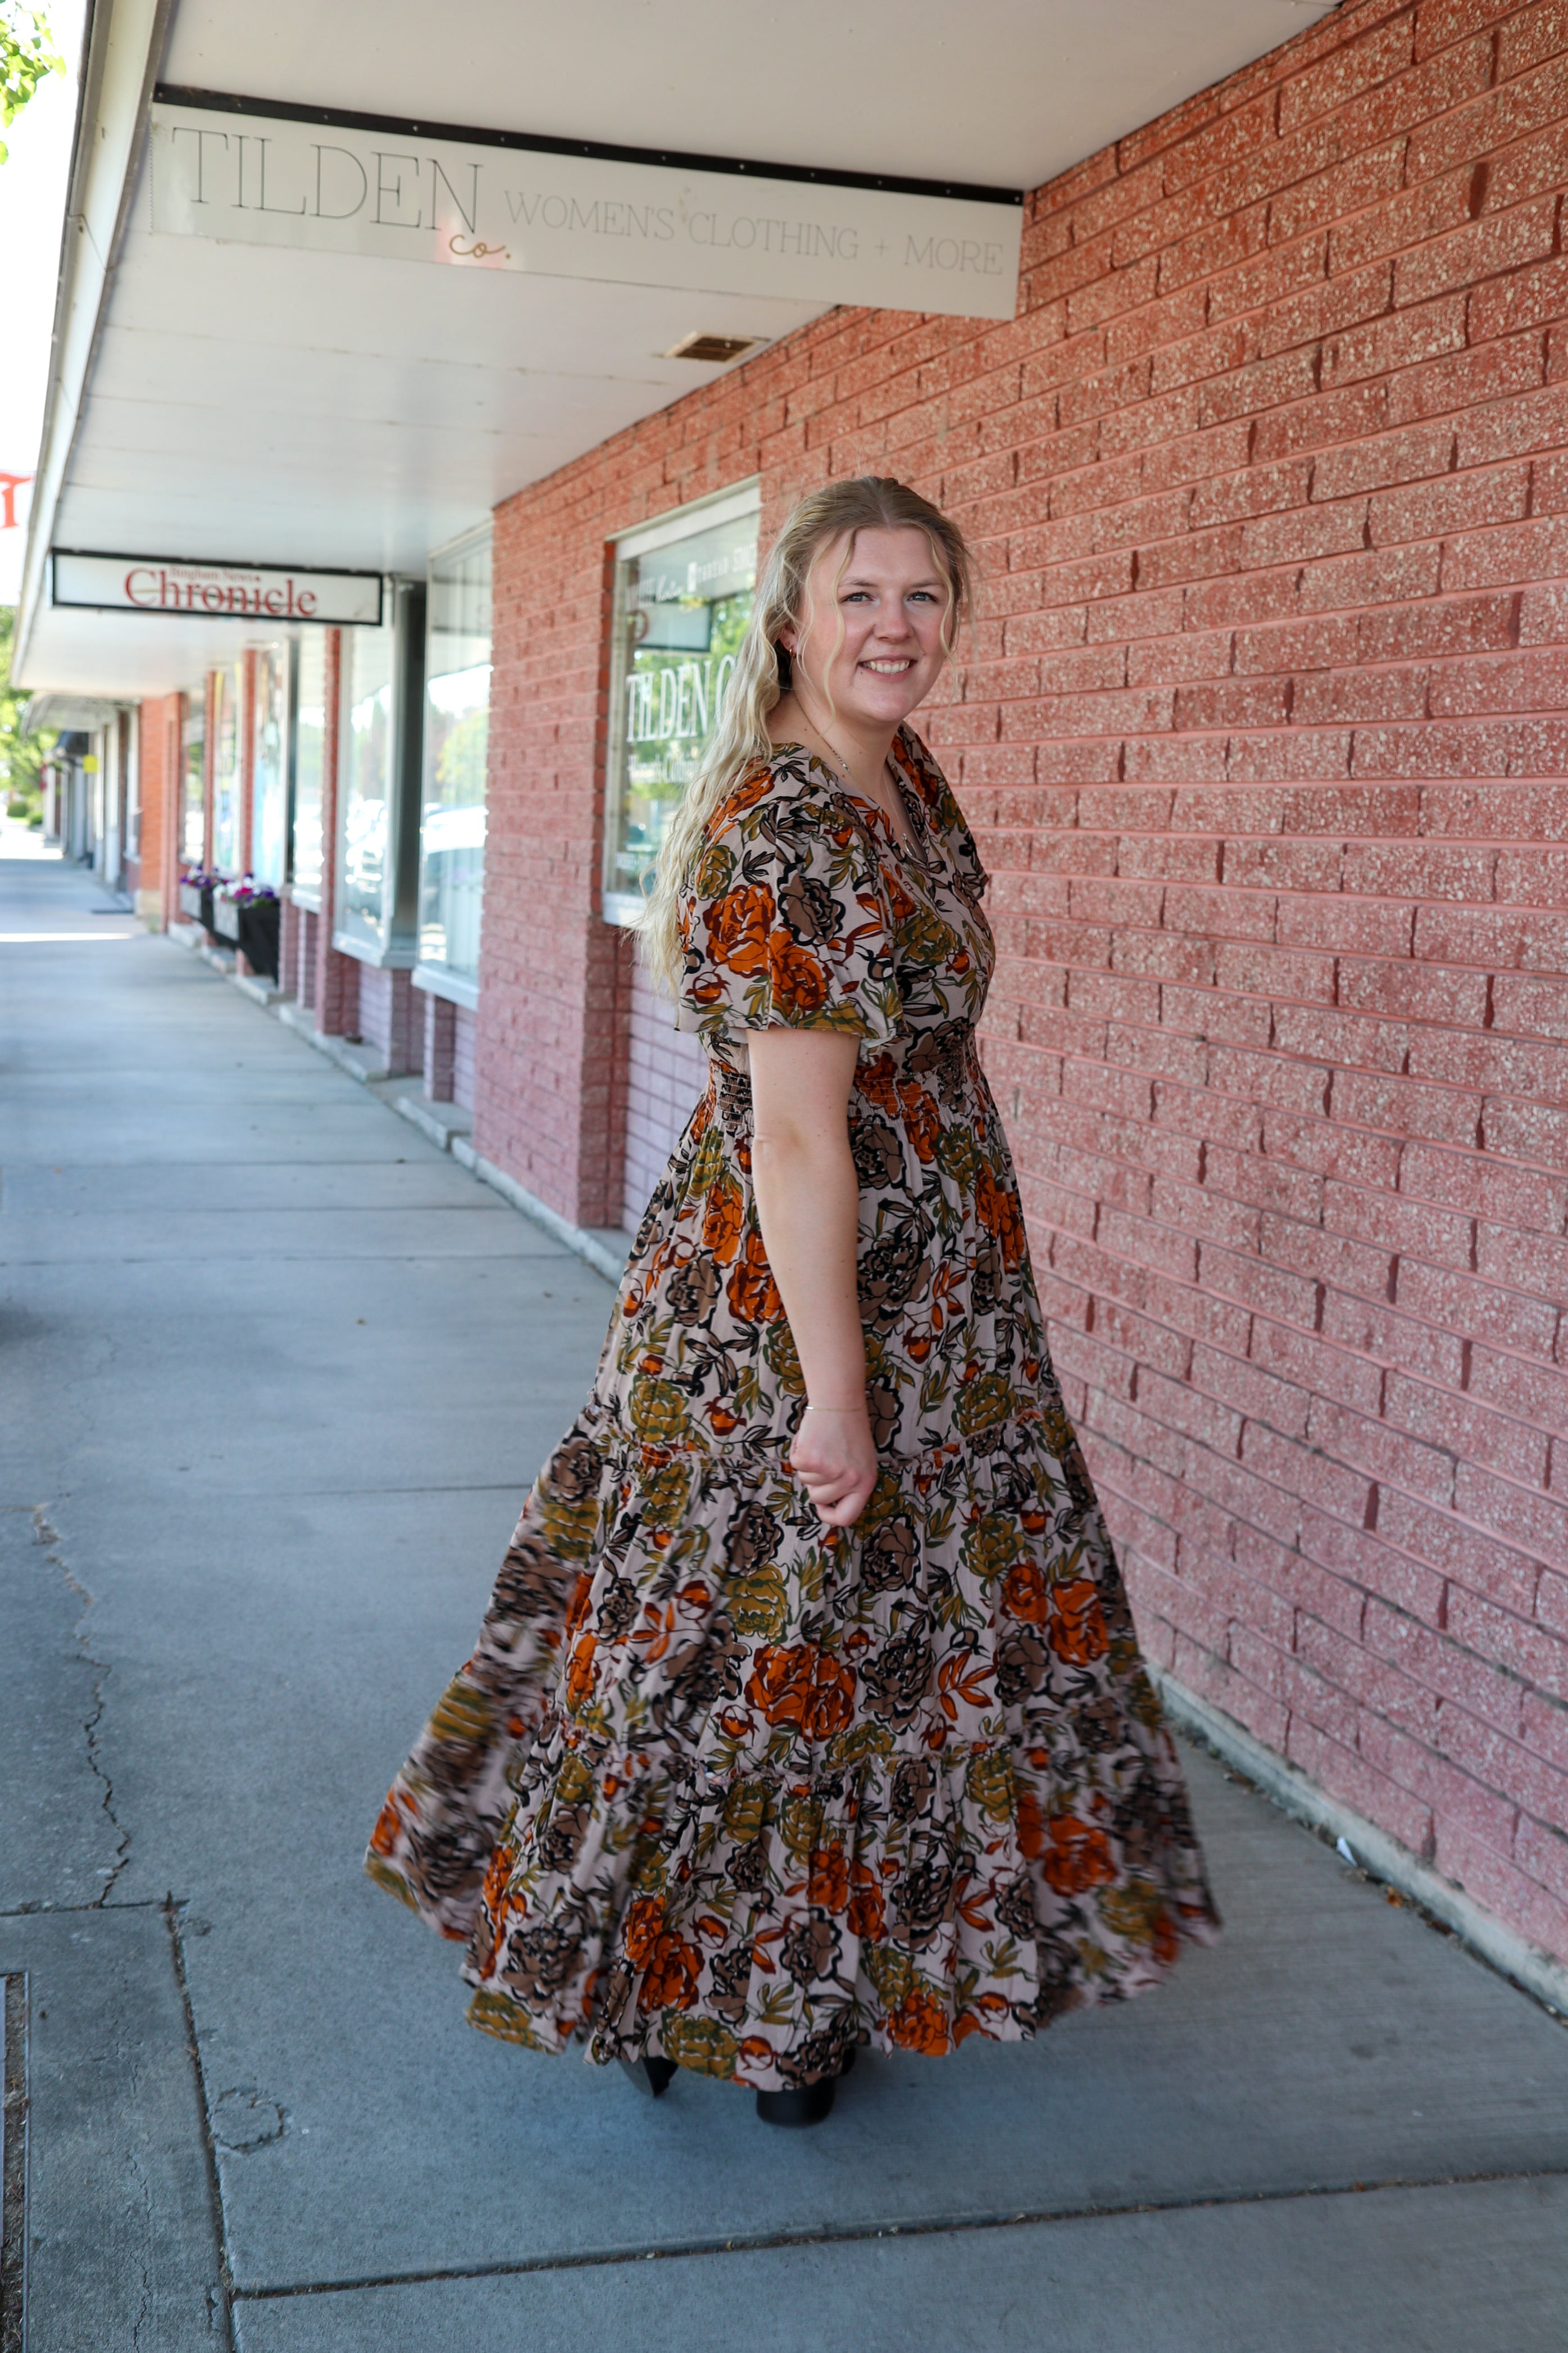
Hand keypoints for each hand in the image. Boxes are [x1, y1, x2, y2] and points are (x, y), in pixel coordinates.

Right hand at [790, 1402, 877, 1528]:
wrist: (839, 1402)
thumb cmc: (849, 1430)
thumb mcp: (861, 1462)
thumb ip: (848, 1484)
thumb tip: (827, 1506)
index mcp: (865, 1483)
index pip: (846, 1517)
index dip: (830, 1516)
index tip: (822, 1507)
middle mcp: (850, 1480)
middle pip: (818, 1499)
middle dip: (814, 1482)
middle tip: (824, 1458)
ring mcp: (830, 1471)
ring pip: (805, 1481)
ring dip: (808, 1464)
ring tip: (821, 1444)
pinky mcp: (811, 1459)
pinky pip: (795, 1465)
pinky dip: (798, 1451)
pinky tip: (811, 1437)